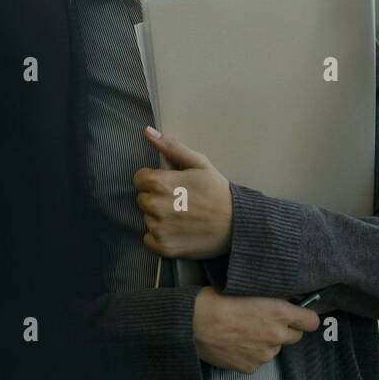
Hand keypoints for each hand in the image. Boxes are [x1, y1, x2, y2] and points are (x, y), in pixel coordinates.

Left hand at [133, 127, 232, 260]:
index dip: (155, 180)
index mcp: (161, 183)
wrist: (238, 225)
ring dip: (160, 218)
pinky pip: (149, 240)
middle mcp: (156, 206)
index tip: (173, 185)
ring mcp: (159, 228)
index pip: (140, 179)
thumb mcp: (199, 163)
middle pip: (142, 199)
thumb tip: (148, 132)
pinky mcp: (163, 247)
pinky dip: (160, 237)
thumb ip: (171, 147)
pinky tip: (179, 231)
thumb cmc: (219, 192)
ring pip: (147, 219)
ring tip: (183, 217)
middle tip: (181, 201)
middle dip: (157, 198)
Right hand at [192, 287, 319, 373]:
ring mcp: (264, 355)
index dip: (305, 317)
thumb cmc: (217, 300)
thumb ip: (272, 298)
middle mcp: (276, 336)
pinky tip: (235, 343)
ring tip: (244, 331)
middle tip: (266, 321)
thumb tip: (285, 300)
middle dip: (285, 329)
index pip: (312, 321)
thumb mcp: (249, 288)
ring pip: (275, 348)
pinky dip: (251, 353)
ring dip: (266, 341)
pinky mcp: (250, 367)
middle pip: (296, 336)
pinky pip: (258, 360)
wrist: (193, 324)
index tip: (299, 314)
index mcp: (279, 313)